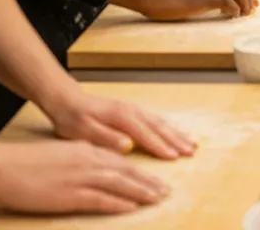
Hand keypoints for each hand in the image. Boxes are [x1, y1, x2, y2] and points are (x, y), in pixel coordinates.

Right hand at [0, 140, 168, 214]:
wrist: (1, 165)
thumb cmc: (25, 162)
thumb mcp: (60, 154)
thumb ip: (80, 159)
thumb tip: (96, 168)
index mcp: (85, 149)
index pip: (121, 161)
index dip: (140, 170)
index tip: (156, 178)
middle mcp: (88, 160)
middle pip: (127, 171)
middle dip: (149, 181)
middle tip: (167, 190)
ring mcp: (80, 177)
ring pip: (120, 183)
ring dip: (142, 191)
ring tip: (158, 198)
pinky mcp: (69, 194)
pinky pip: (101, 199)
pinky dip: (119, 203)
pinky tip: (132, 207)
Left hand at [42, 90, 195, 159]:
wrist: (67, 101)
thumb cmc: (73, 118)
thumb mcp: (83, 131)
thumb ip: (106, 138)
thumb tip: (128, 145)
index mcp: (121, 116)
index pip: (145, 134)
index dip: (160, 146)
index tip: (174, 157)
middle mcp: (132, 111)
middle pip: (159, 126)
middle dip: (176, 139)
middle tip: (192, 151)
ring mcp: (134, 109)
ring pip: (160, 122)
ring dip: (177, 133)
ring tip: (191, 144)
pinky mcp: (133, 111)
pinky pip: (155, 119)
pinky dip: (169, 128)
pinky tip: (175, 133)